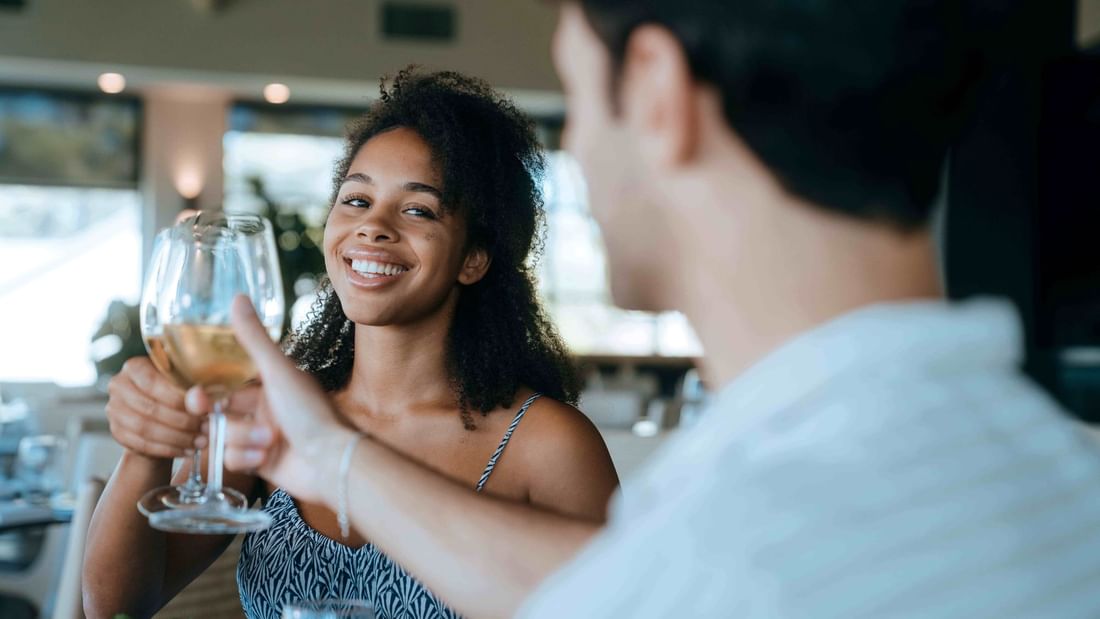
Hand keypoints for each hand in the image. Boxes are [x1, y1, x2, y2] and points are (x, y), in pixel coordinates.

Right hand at [106, 357, 206, 459]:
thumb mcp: (187, 384)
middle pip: (150, 408)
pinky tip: (186, 449)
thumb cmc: (176, 391)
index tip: (203, 410)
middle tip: (206, 429)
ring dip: (177, 438)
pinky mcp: (117, 431)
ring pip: (145, 429)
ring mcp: (114, 410)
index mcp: (135, 367)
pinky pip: (141, 444)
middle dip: (183, 422)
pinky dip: (167, 449)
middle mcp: (119, 386)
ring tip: (200, 441)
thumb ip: (196, 390)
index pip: (153, 383)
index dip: (179, 399)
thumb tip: (206, 402)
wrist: (160, 411)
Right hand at [185, 296, 354, 505]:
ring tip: (270, 442)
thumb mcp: (278, 372)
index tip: (196, 399)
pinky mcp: (260, 462)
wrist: (330, 462)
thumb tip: (237, 297)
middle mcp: (265, 409)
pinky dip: (245, 459)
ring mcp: (261, 437)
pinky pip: (232, 460)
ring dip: (241, 441)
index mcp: (270, 385)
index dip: (205, 393)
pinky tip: (266, 458)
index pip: (225, 386)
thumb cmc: (311, 413)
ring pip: (224, 439)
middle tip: (213, 422)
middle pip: (220, 415)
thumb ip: (254, 339)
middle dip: (223, 422)